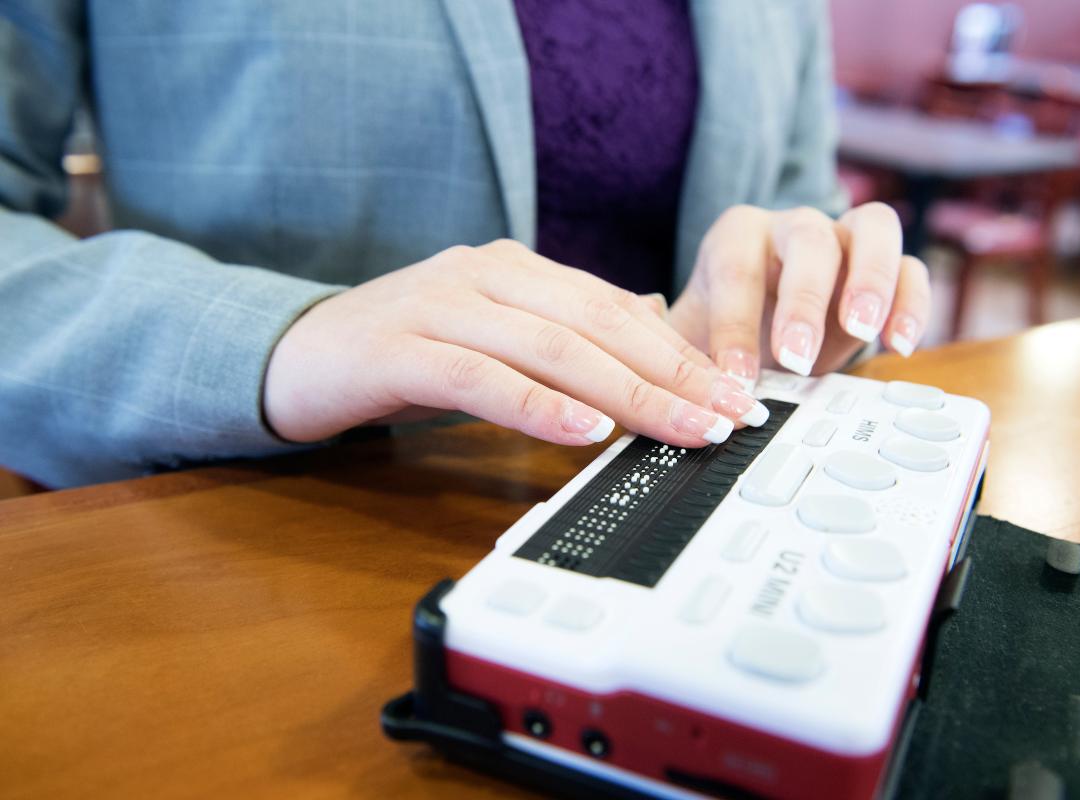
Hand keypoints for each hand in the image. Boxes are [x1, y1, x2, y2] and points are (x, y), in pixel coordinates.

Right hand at [263, 240, 770, 447]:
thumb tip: (650, 340)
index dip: (679, 349)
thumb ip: (560, 339)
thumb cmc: (404, 355)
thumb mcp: (493, 341)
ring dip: (625, 391)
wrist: (294, 354)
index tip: (732, 392)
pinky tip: (584, 432)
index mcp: (514, 270)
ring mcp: (439, 307)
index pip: (614, 307)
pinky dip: (537, 406)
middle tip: (726, 415)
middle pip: (596, 323)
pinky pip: (479, 378)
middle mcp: (483, 276)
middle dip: (671, 372)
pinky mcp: (397, 350)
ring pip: (550, 347)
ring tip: (679, 428)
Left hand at [668, 203, 930, 384]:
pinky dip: (912, 302)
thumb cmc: (725, 332)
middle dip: (803, 299)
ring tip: (863, 333)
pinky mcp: (887, 265)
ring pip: (874, 229)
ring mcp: (846, 238)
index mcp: (737, 237)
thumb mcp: (693, 342)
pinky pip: (911, 267)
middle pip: (807, 238)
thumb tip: (674, 393)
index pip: (736, 270)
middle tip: (797, 356)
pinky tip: (899, 346)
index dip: (735, 325)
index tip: (736, 379)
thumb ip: (684, 359)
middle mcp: (792, 226)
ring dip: (871, 281)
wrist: (762, 330)